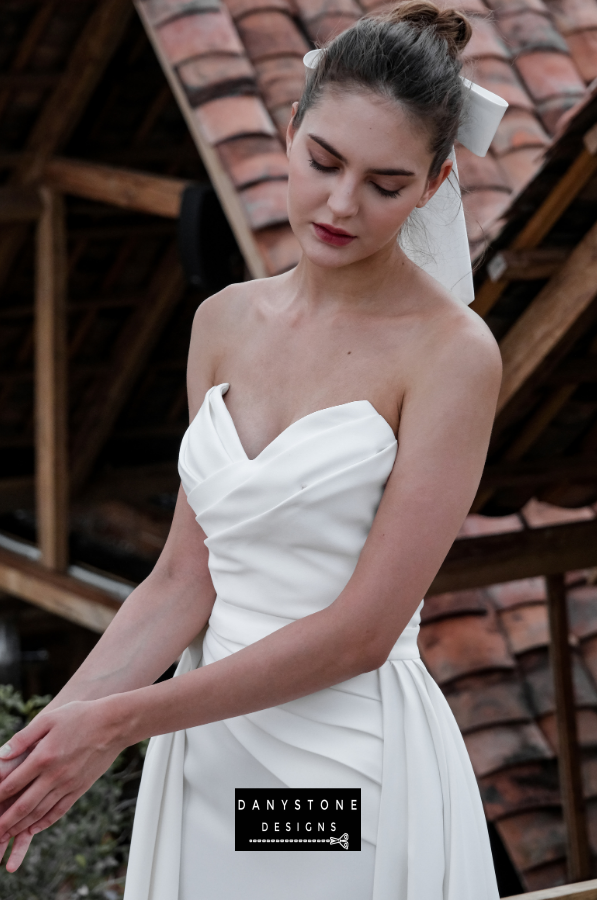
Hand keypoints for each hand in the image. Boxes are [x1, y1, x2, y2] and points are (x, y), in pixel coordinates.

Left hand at [0, 698, 123, 855]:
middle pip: (23, 806)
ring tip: (6, 836)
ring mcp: (68, 784)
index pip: (13, 783)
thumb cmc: (80, 716)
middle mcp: (54, 775)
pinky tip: (33, 829)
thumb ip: (24, 737)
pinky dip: (43, 823)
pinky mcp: (79, 788)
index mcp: (43, 756)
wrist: (114, 724)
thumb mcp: (49, 719)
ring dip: (20, 827)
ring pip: (39, 812)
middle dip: (4, 822)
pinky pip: (58, 811)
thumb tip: (2, 754)